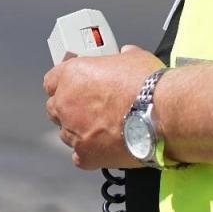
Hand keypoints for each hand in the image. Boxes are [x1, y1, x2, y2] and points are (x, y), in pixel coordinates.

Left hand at [43, 45, 164, 169]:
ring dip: (79, 132)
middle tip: (89, 110)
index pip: (51, 81)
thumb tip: (126, 55)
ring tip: (102, 130)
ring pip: (65, 134)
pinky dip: (89, 153)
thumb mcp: (133, 58)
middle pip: (55, 108)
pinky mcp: (86, 155)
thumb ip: (122, 57)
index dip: (64, 85)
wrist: (160, 114)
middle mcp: (66, 103)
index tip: (74, 89)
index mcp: (72, 75)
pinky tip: (104, 148)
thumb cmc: (146, 84)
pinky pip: (79, 157)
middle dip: (69, 109)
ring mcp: (73, 132)